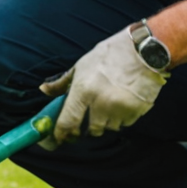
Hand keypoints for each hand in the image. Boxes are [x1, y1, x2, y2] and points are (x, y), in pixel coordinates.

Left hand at [39, 27, 168, 145]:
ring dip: (107, 121)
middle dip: (89, 126)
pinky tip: (123, 102)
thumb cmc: (109, 55)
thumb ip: (62, 82)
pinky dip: (123, 117)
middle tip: (92, 116)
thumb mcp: (82, 65)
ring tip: (110, 103)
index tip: (61, 137)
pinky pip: (125, 124)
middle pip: (91, 130)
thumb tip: (44, 90)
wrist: (143, 50)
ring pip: (109, 128)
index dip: (63, 133)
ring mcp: (119, 108)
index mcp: (83, 90)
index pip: (68, 121)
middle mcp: (100, 103)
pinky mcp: (136, 111)